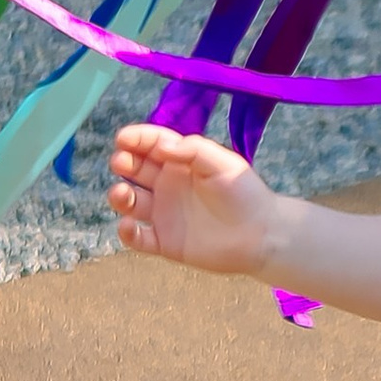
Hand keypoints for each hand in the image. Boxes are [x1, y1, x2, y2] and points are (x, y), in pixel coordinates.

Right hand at [108, 121, 280, 276]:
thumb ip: (193, 150)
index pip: (152, 145)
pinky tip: (128, 226)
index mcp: (182, 162)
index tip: (123, 138)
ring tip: (121, 194)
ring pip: (130, 202)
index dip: (136, 139)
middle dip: (124, 163)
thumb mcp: (223, 163)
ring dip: (119, 196)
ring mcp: (164, 214)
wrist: (262, 235)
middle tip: (121, 162)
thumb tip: (162, 146)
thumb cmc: (245, 194)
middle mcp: (168, 185)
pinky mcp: (164, 242)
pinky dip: (127, 233)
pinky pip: (138, 238)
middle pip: (135, 170)